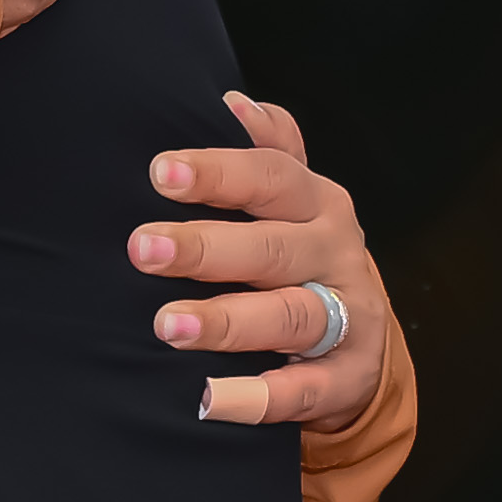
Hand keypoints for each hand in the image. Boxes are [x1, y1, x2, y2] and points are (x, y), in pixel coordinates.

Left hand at [133, 93, 398, 429]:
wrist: (361, 344)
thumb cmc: (299, 258)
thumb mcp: (292, 202)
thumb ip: (270, 151)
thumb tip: (233, 101)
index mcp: (316, 202)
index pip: (270, 178)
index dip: (217, 174)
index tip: (158, 172)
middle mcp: (335, 254)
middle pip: (273, 248)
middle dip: (205, 248)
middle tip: (141, 249)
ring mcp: (349, 318)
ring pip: (290, 316)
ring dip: (228, 321)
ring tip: (167, 325)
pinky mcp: (347, 378)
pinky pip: (303, 391)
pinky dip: (257, 398)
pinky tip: (207, 399)